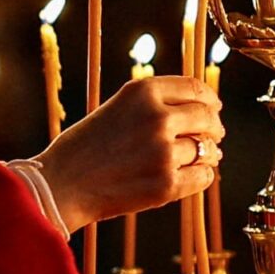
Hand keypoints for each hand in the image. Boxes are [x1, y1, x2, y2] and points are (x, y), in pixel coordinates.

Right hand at [33, 76, 223, 233]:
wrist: (60, 184)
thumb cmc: (82, 148)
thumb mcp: (116, 109)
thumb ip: (152, 106)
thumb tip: (200, 113)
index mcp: (143, 92)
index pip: (195, 88)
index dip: (209, 99)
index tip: (213, 107)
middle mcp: (157, 117)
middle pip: (207, 117)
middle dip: (214, 127)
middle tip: (214, 136)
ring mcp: (164, 152)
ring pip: (206, 150)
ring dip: (207, 155)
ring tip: (198, 160)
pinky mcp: (166, 185)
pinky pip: (203, 177)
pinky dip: (201, 177)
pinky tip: (189, 177)